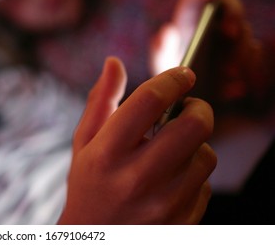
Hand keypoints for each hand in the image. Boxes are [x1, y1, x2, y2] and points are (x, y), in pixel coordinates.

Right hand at [58, 57, 215, 223]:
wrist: (95, 240)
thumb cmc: (88, 186)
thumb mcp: (84, 143)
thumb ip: (100, 101)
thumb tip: (114, 62)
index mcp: (106, 153)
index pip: (150, 100)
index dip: (173, 78)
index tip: (183, 73)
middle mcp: (135, 178)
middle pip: (193, 124)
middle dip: (197, 107)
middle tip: (187, 108)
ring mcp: (162, 203)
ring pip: (206, 154)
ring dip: (195, 144)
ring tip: (171, 151)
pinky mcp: (182, 220)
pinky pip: (206, 183)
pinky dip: (194, 173)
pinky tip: (171, 179)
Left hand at [151, 0, 266, 114]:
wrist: (192, 119)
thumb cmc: (173, 88)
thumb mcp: (163, 72)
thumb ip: (162, 52)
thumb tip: (165, 31)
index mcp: (191, 27)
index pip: (199, 0)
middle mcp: (216, 32)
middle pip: (232, 13)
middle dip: (232, 19)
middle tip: (228, 31)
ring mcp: (236, 50)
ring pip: (247, 40)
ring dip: (239, 53)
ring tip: (227, 73)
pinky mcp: (250, 71)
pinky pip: (257, 66)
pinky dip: (247, 76)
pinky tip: (233, 90)